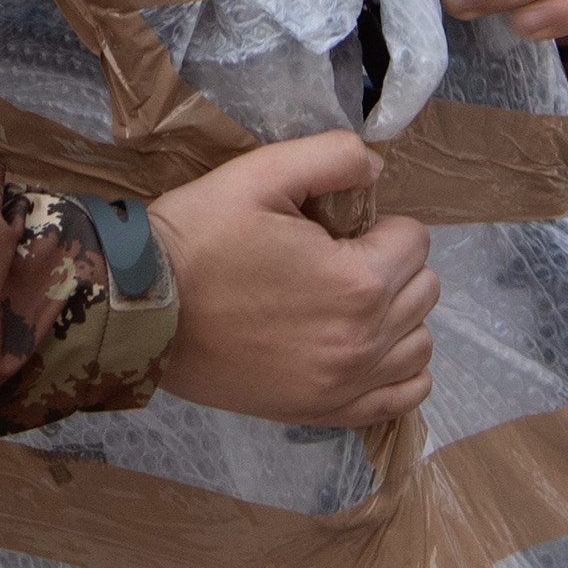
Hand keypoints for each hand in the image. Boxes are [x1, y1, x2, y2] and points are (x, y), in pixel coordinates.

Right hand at [145, 131, 439, 425]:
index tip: (335, 228)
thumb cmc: (198, 239)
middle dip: (390, 265)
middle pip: (423, 290)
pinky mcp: (323, 411)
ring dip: (397, 316)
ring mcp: (345, 385)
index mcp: (358, 282)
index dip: (377, 223)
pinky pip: (402, 397)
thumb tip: (377, 168)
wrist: (144, 311)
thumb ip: (333, 157)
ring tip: (347, 301)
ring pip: (419, 344)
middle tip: (337, 258)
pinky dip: (398, 371)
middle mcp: (364, 342)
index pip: (414, 239)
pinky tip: (366, 348)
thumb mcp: (260, 173)